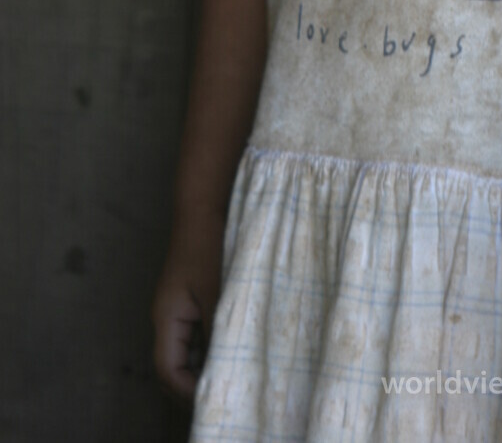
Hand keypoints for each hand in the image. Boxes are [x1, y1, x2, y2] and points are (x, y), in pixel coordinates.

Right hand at [151, 208, 225, 401]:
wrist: (203, 206)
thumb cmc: (207, 245)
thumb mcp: (216, 291)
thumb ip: (217, 330)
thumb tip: (223, 367)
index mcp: (166, 318)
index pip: (167, 369)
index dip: (187, 389)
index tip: (214, 395)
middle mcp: (168, 317)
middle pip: (174, 364)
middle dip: (196, 381)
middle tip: (227, 390)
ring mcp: (179, 307)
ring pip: (188, 348)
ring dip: (206, 361)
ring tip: (234, 372)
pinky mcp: (192, 297)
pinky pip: (198, 330)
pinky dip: (212, 342)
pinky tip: (235, 342)